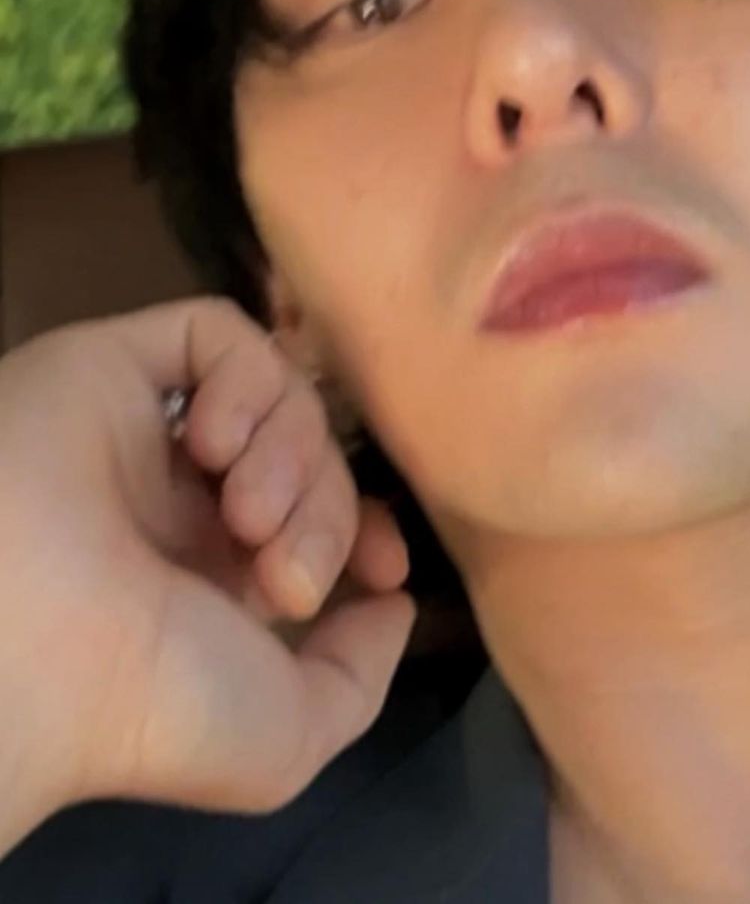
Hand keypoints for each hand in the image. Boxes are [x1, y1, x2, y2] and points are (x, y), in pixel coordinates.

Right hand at [0, 297, 415, 848]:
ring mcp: (147, 430)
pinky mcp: (112, 365)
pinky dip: (245, 379)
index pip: (321, 511)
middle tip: (283, 574)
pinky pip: (214, 332)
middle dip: (325, 512)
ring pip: (278, 392)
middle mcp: (180, 497)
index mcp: (213, 575)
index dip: (365, 527)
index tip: (387, 570)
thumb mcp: (285, 737)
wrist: (20, 651)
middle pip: (312, 454)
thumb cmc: (152, 707)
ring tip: (242, 514)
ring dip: (290, 453)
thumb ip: (357, 674)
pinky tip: (209, 443)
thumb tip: (393, 604)